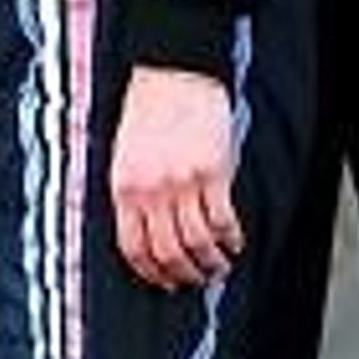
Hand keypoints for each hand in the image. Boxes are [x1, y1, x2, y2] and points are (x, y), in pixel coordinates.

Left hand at [110, 67, 242, 290]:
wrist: (173, 76)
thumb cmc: (147, 111)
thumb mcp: (123, 155)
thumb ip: (131, 192)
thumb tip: (142, 233)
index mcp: (123, 186)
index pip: (132, 247)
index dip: (150, 272)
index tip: (163, 282)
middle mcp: (151, 190)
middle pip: (167, 252)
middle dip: (183, 274)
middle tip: (195, 279)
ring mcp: (182, 183)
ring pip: (197, 243)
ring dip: (211, 262)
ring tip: (219, 265)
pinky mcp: (212, 174)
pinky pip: (223, 220)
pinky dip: (231, 239)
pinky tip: (234, 242)